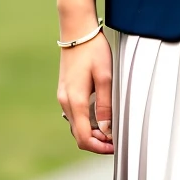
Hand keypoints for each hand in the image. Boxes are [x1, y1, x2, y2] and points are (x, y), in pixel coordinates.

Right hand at [58, 25, 114, 153]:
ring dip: (92, 134)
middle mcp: (65, 102)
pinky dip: (87, 123)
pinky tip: (101, 119)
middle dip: (97, 143)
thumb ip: (106, 105)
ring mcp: (63, 97)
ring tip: (111, 132)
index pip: (83, 137)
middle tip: (116, 142)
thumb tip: (106, 129)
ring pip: (76, 126)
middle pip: (78, 135)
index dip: (99, 147)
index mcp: (74, 101)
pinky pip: (75, 115)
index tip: (115, 147)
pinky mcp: (66, 92)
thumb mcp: (105, 77)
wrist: (77, 32)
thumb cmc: (93, 51)